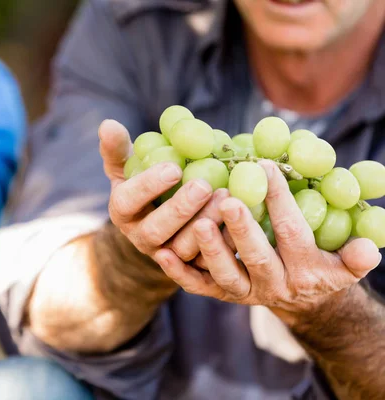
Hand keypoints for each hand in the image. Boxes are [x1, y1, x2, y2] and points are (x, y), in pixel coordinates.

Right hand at [99, 119, 227, 267]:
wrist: (162, 218)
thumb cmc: (145, 183)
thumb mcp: (128, 165)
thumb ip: (118, 148)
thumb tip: (107, 124)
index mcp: (123, 212)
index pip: (128, 201)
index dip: (148, 186)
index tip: (174, 167)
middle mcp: (141, 238)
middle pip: (156, 231)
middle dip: (180, 209)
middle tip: (204, 185)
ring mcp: (167, 255)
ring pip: (184, 249)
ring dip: (206, 225)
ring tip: (228, 198)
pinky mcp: (193, 267)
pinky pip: (209, 261)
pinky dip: (227, 242)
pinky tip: (244, 219)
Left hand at [156, 159, 382, 324]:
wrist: (302, 301)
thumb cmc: (321, 266)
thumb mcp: (344, 264)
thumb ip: (354, 256)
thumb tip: (369, 250)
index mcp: (305, 271)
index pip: (292, 233)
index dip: (279, 201)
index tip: (264, 167)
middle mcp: (273, 285)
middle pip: (256, 257)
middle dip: (243, 229)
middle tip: (228, 200)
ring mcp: (244, 292)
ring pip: (224, 275)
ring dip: (210, 250)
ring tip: (198, 223)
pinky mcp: (220, 294)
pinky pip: (198, 287)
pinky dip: (179, 273)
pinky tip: (161, 253)